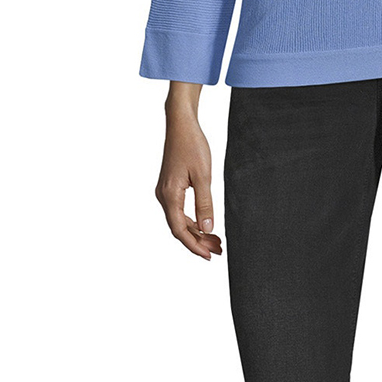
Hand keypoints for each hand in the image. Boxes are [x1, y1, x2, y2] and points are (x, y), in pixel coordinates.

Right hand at [156, 85, 221, 259]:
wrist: (180, 125)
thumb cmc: (192, 146)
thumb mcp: (204, 176)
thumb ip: (205, 204)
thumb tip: (207, 229)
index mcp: (170, 195)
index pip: (179, 230)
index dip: (194, 246)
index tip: (209, 256)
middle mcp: (163, 196)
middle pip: (179, 228)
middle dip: (198, 241)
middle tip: (218, 250)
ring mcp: (165, 192)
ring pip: (179, 220)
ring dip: (196, 232)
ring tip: (215, 240)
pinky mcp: (169, 187)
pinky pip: (179, 210)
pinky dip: (192, 220)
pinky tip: (205, 224)